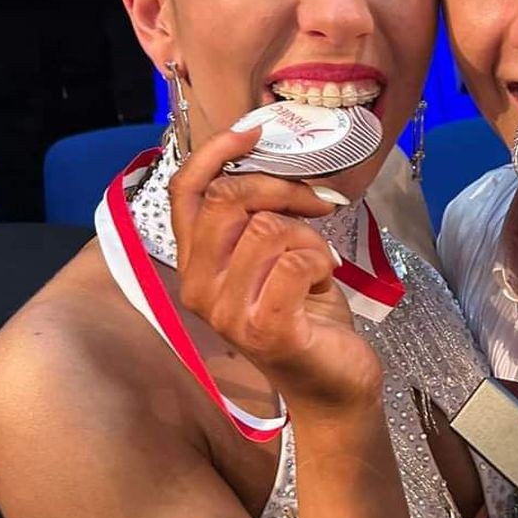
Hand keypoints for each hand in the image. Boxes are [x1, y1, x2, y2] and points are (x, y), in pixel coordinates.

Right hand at [168, 126, 383, 416]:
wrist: (334, 385)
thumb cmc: (305, 315)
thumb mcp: (272, 257)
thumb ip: (255, 217)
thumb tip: (268, 163)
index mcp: (195, 265)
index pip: (184, 192)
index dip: (216, 152)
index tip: (255, 132)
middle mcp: (198, 288)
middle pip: (228, 200)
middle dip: (282, 188)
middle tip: (314, 204)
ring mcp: (227, 312)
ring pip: (269, 229)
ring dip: (308, 237)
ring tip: (315, 264)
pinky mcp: (264, 329)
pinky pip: (295, 261)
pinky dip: (320, 261)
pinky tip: (321, 284)